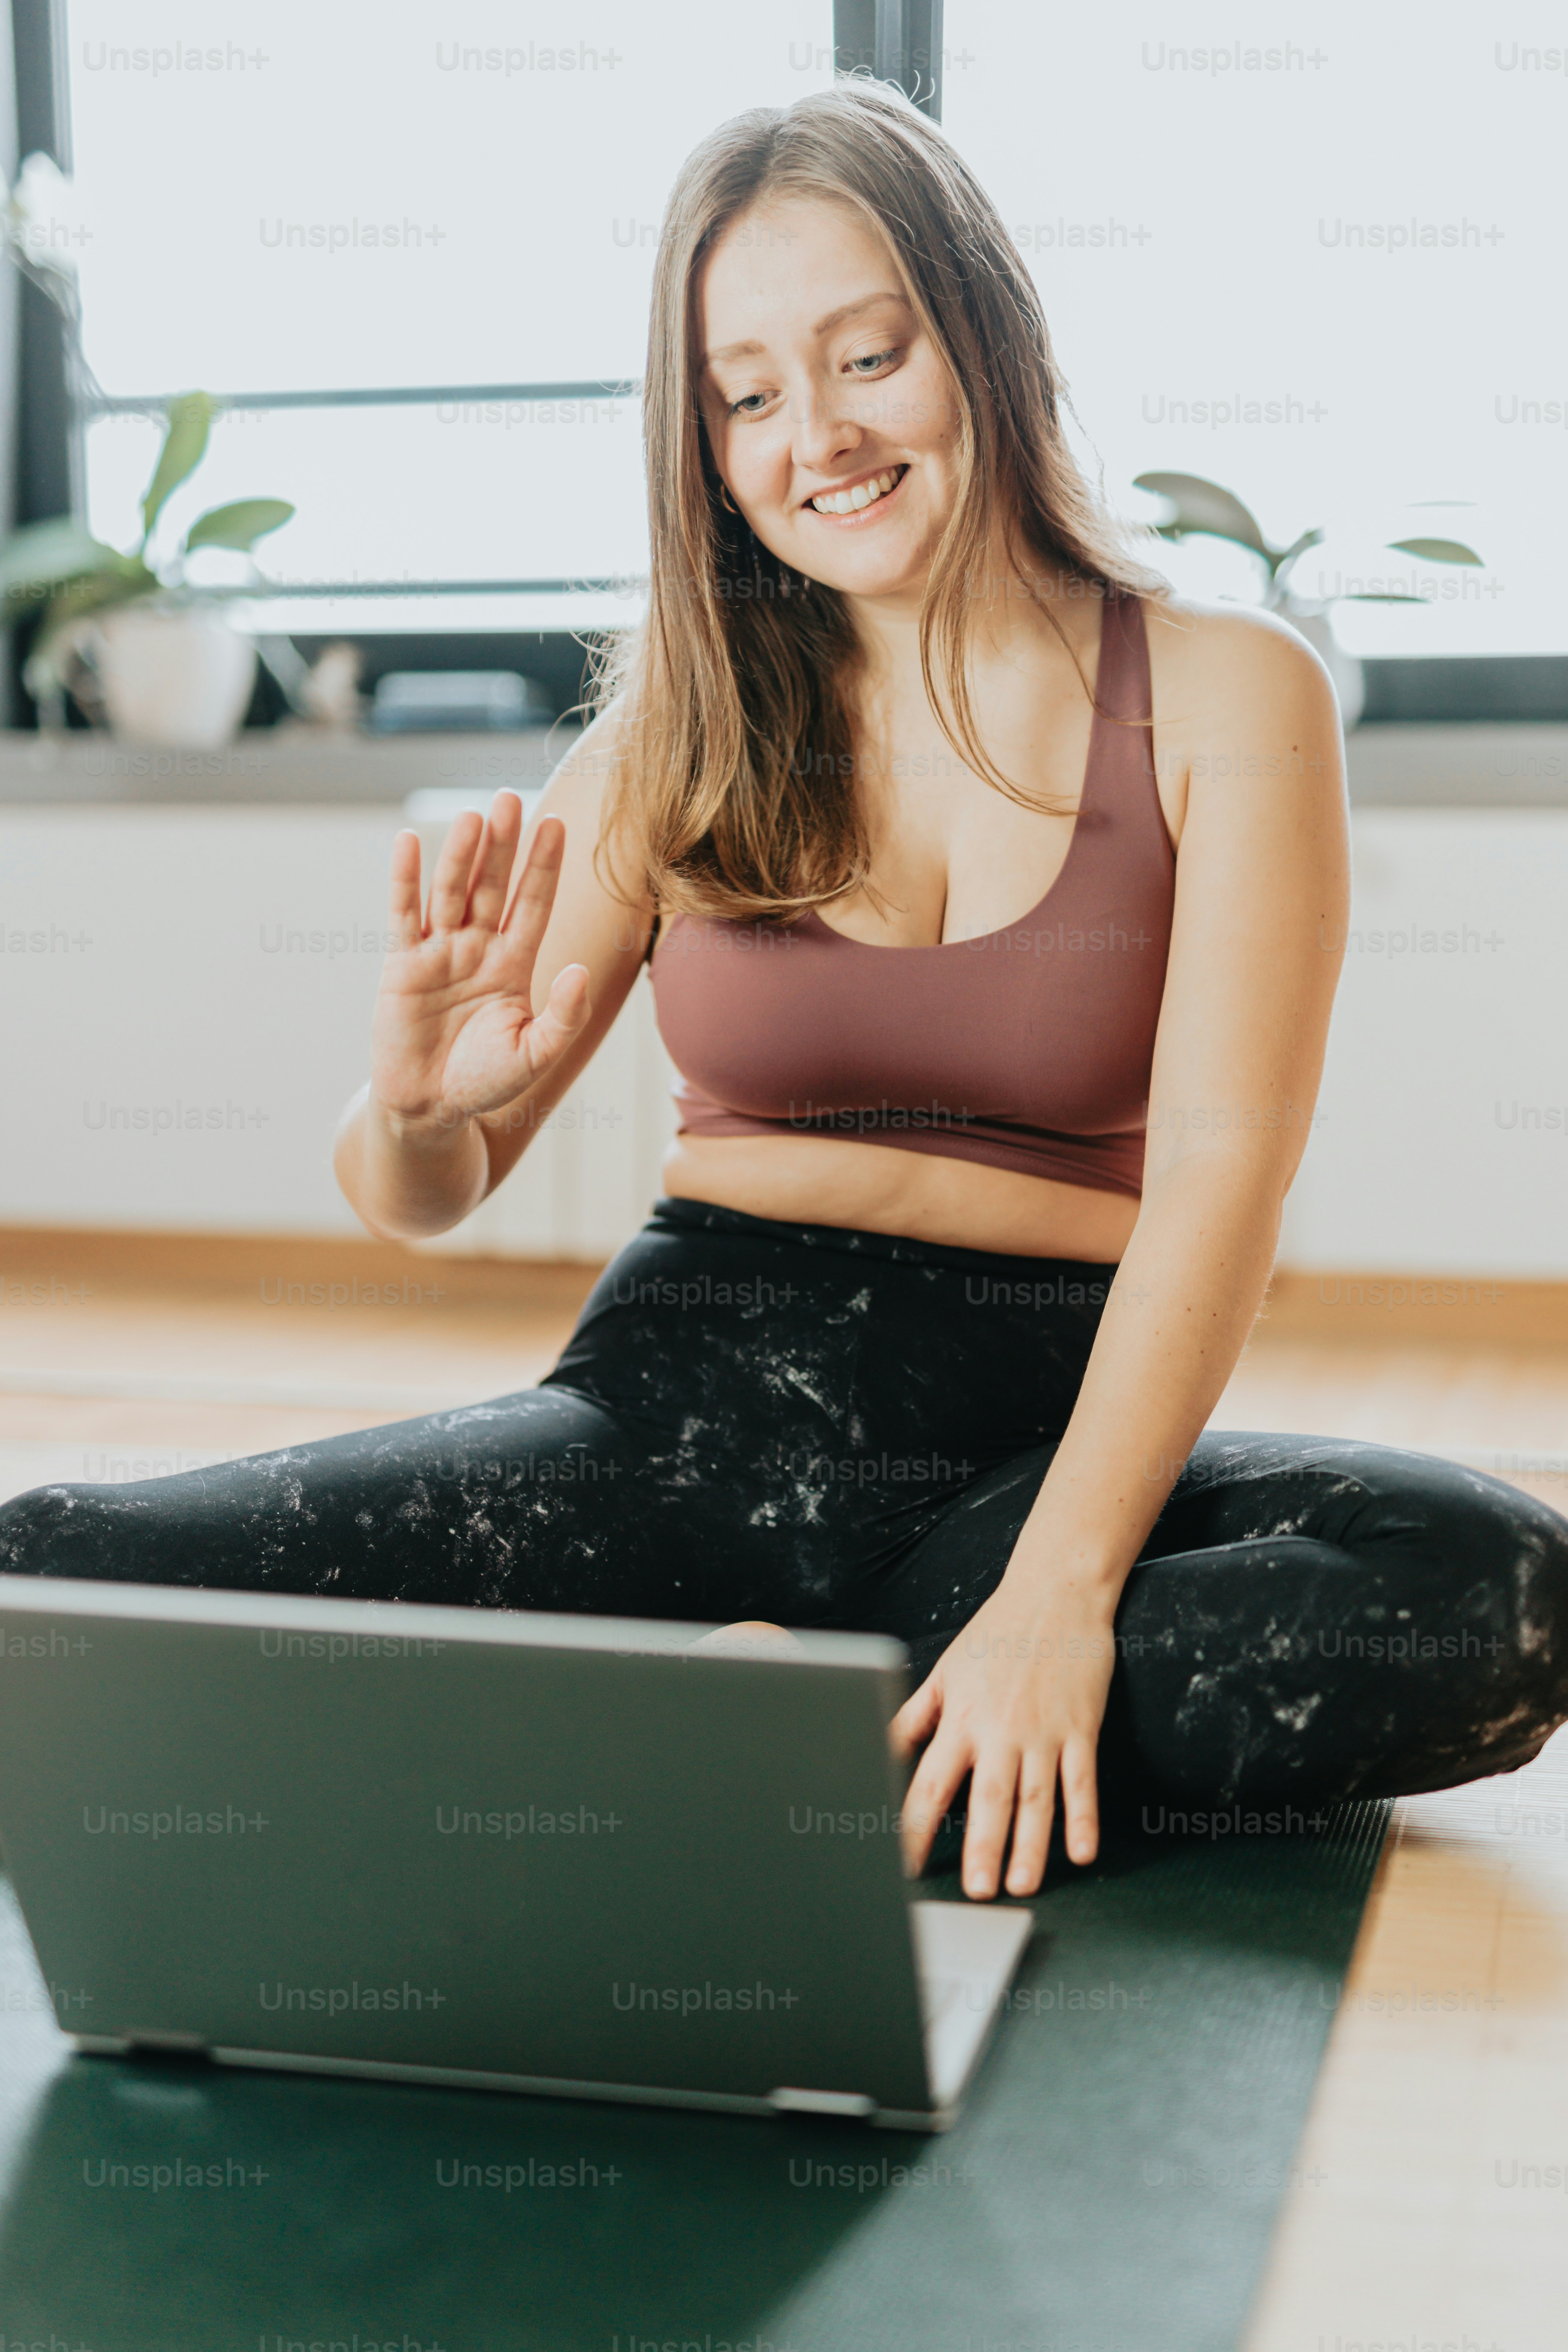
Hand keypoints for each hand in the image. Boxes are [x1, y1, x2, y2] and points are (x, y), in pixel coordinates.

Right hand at [371, 795, 589, 1129]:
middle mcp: (477, 948)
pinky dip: (405, 880)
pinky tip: (409, 843)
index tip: (556, 825)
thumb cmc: (485, 1083)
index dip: (543, 866)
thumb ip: (563, 1016)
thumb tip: (581, 972)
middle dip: (502, 845)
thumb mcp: (535, 1054)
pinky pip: (404, 915)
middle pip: (492, 886)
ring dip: (460, 854)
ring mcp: (439, 953)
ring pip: (451, 892)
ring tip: (473, 816)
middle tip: (510, 799)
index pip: (532, 904)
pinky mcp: (402, 965)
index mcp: (513, 964)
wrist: (431, 1107)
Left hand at [890, 1578, 1118, 1899]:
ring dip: (1031, 1844)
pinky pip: (1083, 1781)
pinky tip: (1081, 1852)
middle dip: (983, 1846)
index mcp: (961, 1716)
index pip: (931, 1782)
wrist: (1056, 1592)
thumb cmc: (997, 1632)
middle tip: (978, 1890)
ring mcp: (1044, 1729)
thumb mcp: (945, 1670)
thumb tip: (880, 1750)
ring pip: (1037, 1796)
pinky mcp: (1082, 1726)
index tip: (903, 1863)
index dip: (914, 1826)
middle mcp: (1000, 1727)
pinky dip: (1084, 1817)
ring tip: (1022, 1884)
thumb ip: (914, 1716)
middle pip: (988, 1796)